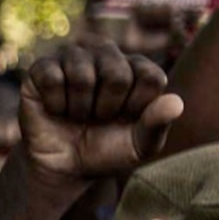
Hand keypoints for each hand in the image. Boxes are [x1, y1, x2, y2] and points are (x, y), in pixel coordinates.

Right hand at [18, 40, 183, 189]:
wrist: (64, 165)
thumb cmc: (107, 150)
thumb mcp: (139, 146)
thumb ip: (157, 124)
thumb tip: (176, 102)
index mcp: (137, 67)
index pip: (151, 77)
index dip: (137, 107)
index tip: (125, 119)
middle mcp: (106, 54)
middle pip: (117, 75)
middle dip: (106, 109)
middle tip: (97, 118)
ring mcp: (73, 57)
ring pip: (82, 76)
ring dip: (79, 108)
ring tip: (76, 114)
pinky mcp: (42, 67)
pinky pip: (52, 79)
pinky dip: (56, 104)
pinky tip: (56, 109)